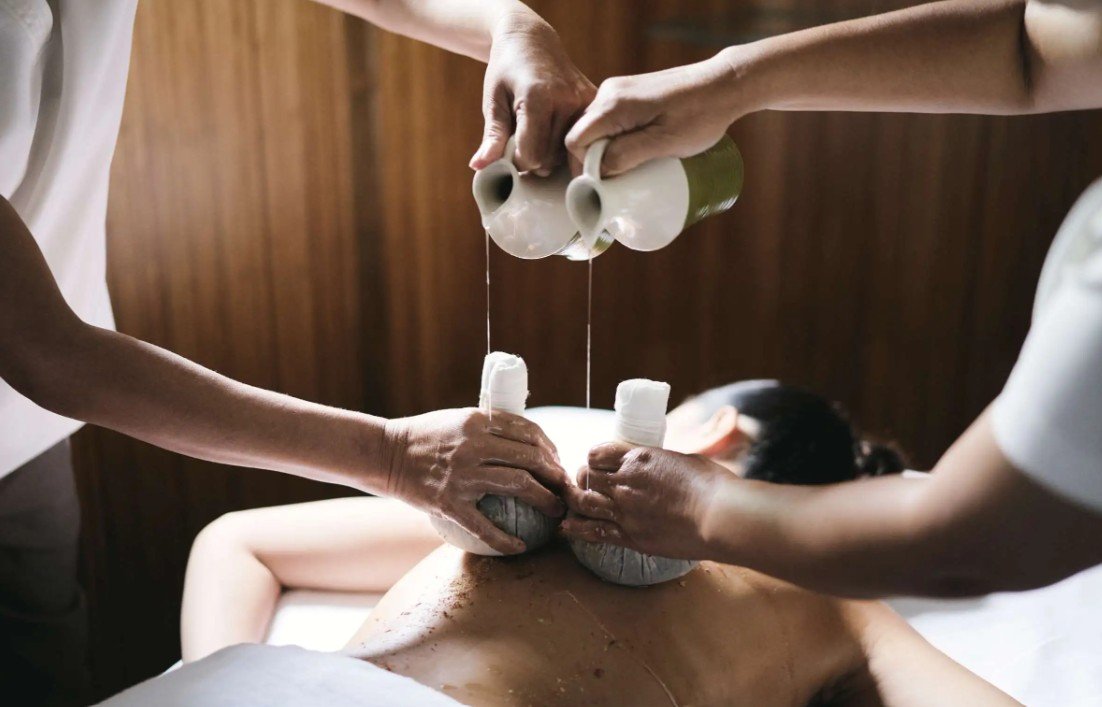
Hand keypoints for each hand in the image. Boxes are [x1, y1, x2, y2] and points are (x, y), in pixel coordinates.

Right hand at [383, 408, 567, 553]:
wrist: (386, 454)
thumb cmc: (425, 436)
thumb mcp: (459, 419)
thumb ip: (490, 426)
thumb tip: (528, 439)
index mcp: (478, 422)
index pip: (528, 431)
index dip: (551, 448)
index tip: (557, 462)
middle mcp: (473, 446)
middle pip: (530, 458)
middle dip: (556, 474)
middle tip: (564, 487)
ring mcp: (461, 475)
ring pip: (517, 485)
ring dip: (545, 499)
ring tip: (556, 510)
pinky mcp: (448, 503)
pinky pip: (484, 527)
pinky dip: (506, 540)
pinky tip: (520, 547)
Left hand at [470, 12, 594, 174]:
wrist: (532, 40)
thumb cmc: (506, 70)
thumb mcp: (493, 101)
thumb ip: (492, 136)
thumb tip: (478, 167)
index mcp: (538, 97)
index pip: (531, 154)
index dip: (516, 159)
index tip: (509, 148)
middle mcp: (567, 99)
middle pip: (549, 158)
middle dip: (532, 157)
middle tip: (521, 138)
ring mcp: (584, 102)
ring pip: (566, 154)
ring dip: (549, 153)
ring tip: (537, 132)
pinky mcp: (594, 103)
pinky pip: (580, 140)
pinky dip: (564, 143)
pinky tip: (552, 130)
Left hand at [561, 442, 729, 559]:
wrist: (720, 516)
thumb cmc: (711, 485)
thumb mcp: (683, 459)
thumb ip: (662, 462)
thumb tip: (658, 465)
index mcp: (638, 457)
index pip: (598, 453)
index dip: (595, 458)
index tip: (598, 464)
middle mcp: (625, 482)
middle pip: (587, 477)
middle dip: (583, 479)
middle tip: (585, 484)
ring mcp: (625, 511)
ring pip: (583, 503)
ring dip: (575, 501)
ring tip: (573, 503)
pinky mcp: (630, 536)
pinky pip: (593, 532)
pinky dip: (576, 529)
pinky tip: (566, 529)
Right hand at [565, 48, 757, 176]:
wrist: (723, 85)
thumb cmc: (700, 115)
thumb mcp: (665, 142)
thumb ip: (627, 155)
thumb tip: (597, 173)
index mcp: (613, 105)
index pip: (576, 142)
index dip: (583, 169)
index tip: (602, 188)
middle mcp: (609, 93)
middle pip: (582, 135)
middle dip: (592, 163)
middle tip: (614, 185)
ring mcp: (617, 91)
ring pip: (595, 130)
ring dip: (604, 153)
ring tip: (626, 171)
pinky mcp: (628, 94)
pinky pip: (608, 122)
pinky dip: (612, 140)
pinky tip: (631, 152)